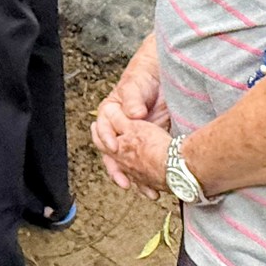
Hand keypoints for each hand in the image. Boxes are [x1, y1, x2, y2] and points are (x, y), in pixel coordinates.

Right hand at [92, 36, 171, 193]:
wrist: (162, 74)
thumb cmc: (144, 75)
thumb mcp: (135, 84)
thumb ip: (132, 99)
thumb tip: (134, 114)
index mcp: (110, 113)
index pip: (102, 130)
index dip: (107, 139)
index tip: (115, 146)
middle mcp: (119, 128)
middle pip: (112, 153)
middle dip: (118, 169)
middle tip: (125, 181)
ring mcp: (134, 138)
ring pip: (128, 162)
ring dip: (135, 178)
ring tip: (145, 191)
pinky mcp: (149, 144)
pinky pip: (145, 162)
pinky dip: (149, 175)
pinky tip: (157, 186)